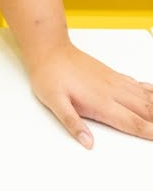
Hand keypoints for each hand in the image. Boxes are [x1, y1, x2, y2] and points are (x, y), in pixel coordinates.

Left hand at [28, 40, 152, 146]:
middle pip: (145, 109)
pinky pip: (135, 84)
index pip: (133, 122)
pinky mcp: (110, 73)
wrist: (48, 48)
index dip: (150, 132)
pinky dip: (148, 91)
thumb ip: (72, 122)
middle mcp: (111, 90)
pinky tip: (151, 92)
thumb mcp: (54, 101)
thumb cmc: (49, 74)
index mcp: (101, 102)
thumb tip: (87, 142)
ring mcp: (112, 81)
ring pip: (143, 95)